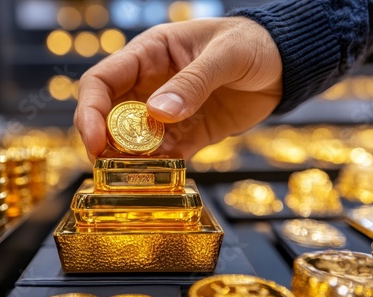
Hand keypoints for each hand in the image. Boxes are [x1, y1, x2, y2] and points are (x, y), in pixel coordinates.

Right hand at [75, 17, 281, 161]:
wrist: (283, 65)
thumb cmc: (252, 42)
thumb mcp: (225, 55)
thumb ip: (192, 82)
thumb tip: (157, 113)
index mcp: (149, 55)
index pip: (101, 81)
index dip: (90, 110)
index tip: (94, 140)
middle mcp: (150, 86)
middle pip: (109, 116)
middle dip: (103, 142)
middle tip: (107, 166)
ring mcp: (167, 113)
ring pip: (132, 141)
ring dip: (127, 161)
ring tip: (130, 178)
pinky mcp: (187, 135)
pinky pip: (164, 155)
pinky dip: (156, 169)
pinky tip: (158, 178)